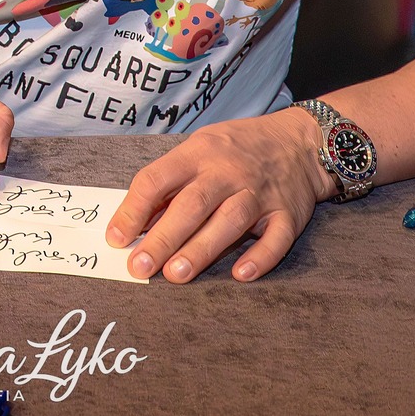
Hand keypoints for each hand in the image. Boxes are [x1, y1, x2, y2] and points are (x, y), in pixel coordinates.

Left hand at [106, 106, 331, 282]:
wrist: (298, 141)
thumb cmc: (237, 148)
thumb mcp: (199, 148)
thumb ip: (170, 182)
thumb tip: (134, 221)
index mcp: (198, 153)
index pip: (158, 178)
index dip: (134, 209)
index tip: (116, 238)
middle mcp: (228, 172)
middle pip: (192, 205)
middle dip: (163, 237)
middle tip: (139, 267)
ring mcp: (260, 193)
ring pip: (229, 221)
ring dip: (202, 249)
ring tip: (176, 274)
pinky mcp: (288, 214)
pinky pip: (275, 238)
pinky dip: (260, 257)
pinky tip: (240, 274)